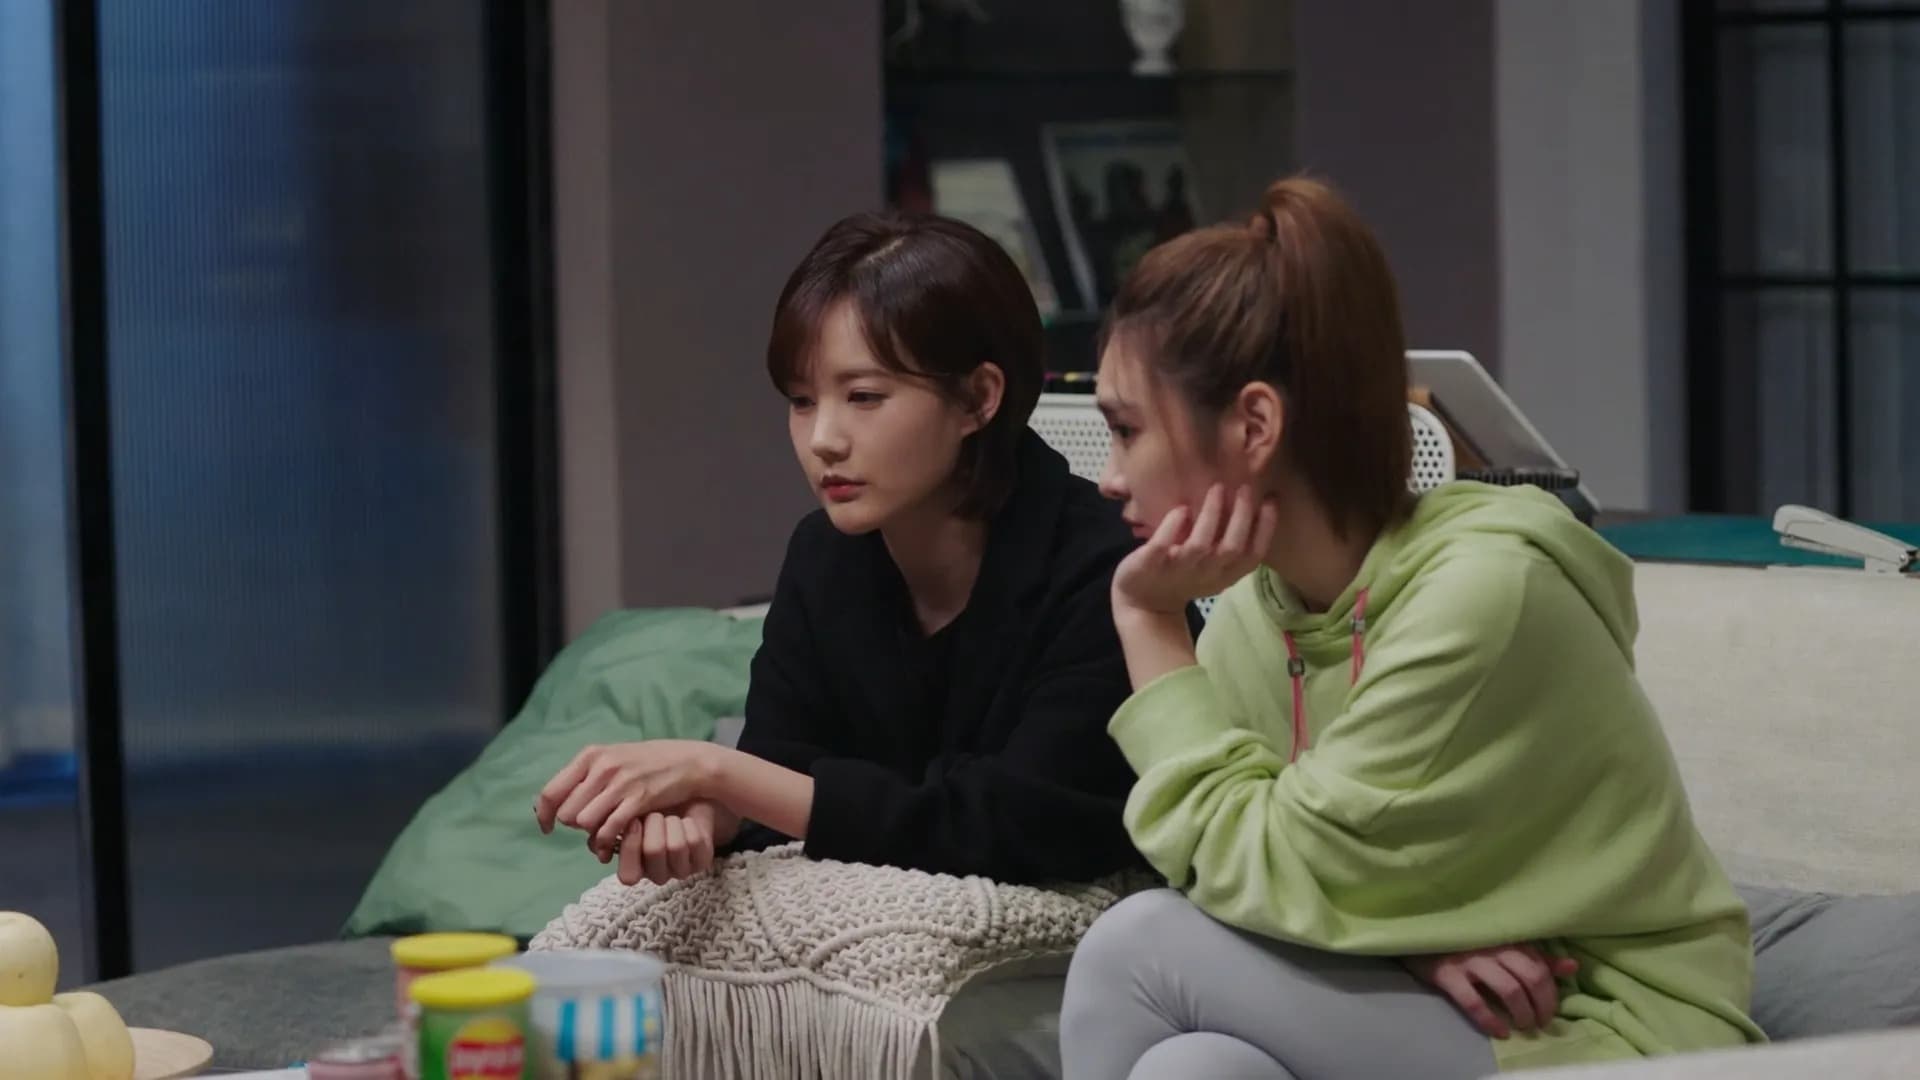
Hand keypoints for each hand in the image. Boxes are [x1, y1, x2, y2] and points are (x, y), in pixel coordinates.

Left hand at [535, 740, 725, 851]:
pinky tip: (614, 840)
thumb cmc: (647, 762)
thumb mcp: (613, 758)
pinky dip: (607, 839)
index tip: (548, 829)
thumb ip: (585, 776)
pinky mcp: (639, 799)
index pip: (551, 792)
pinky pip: (609, 828)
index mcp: (591, 755)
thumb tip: (556, 805)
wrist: (689, 762)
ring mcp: (620, 783)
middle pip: (566, 813)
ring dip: (591, 833)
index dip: (544, 816)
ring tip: (602, 832)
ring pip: (584, 822)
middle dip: (574, 825)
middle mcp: (602, 767)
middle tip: (589, 826)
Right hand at [611, 800, 738, 885]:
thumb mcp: (626, 815)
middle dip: (654, 825)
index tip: (633, 820)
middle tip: (655, 813)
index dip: (630, 846)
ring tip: (671, 816)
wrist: (686, 801)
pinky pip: (694, 841)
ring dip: (672, 823)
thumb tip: (597, 837)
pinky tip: (687, 821)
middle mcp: (657, 875)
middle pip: (653, 852)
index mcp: (635, 869)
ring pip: (674, 846)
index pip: (628, 876)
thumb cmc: (650, 808)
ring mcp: (681, 870)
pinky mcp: (702, 861)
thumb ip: (605, 827)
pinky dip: (689, 824)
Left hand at [1112, 485, 1276, 616]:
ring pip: (1200, 545)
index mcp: (1225, 575)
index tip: (1271, 500)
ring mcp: (1177, 571)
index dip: (1266, 528)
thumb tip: (1245, 501)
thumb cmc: (1184, 573)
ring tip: (1217, 488)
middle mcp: (1206, 575)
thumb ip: (1227, 541)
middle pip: (1232, 548)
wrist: (1144, 601)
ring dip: (1211, 515)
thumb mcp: (1213, 566)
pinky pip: (1161, 547)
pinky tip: (1181, 509)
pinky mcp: (1149, 565)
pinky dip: (1172, 526)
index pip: (1253, 555)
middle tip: (1245, 488)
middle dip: (1242, 516)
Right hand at [1404, 944, 1579, 1037]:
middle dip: (1542, 1006)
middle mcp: (1493, 947)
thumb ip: (1536, 955)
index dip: (1551, 994)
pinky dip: (1490, 1020)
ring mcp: (1470, 960)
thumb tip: (1572, 967)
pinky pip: (1474, 1002)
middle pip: (1531, 978)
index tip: (1549, 1010)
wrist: (1419, 933)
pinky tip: (1499, 1032)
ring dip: (1522, 1014)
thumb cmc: (1466, 939)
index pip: (1541, 968)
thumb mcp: (1502, 942)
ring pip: (1508, 990)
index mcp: (1508, 938)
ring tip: (1522, 1026)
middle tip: (1540, 1022)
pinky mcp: (1447, 974)